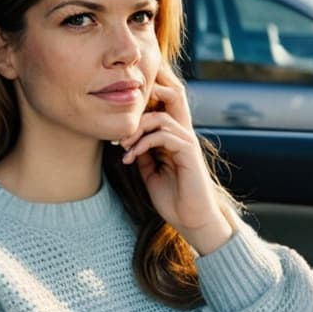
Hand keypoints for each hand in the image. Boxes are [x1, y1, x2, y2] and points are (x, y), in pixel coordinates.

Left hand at [118, 66, 232, 255]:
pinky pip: (164, 135)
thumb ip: (142, 152)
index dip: (146, 96)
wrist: (192, 220)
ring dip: (136, 129)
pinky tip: (130, 157)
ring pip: (160, 117)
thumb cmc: (173, 199)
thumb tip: (126, 137)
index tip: (120, 114)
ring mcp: (187, 142)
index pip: (165, 102)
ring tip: (122, 146)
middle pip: (173, 95)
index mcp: (174, 136)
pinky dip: (143, 144)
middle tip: (122, 112)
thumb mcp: (149, 172)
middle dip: (150, 91)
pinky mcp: (188, 152)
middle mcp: (183, 134)